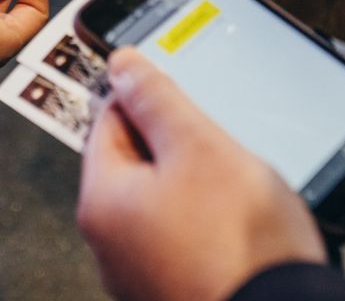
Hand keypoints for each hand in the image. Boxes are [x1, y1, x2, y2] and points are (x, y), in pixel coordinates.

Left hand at [77, 49, 325, 300]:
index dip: (146, 96)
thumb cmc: (239, 245)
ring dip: (199, 184)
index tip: (176, 87)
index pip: (108, 121)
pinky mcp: (178, 286)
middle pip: (137, 163)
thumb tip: (123, 66)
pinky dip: (211, 221)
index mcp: (103, 202)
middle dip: (177, 144)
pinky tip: (241, 222)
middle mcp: (112, 244)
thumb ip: (156, 100)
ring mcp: (143, 271)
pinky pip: (188, 235)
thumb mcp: (199, 146)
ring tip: (237, 185)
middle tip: (216, 140)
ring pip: (166, 201)